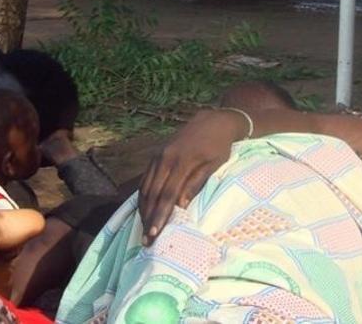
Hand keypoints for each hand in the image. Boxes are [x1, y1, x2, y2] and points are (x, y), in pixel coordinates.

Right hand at [138, 109, 244, 244]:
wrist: (213, 120)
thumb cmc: (218, 146)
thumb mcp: (214, 164)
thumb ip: (196, 183)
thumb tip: (181, 205)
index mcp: (181, 162)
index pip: (167, 195)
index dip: (160, 215)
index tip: (154, 234)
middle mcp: (165, 159)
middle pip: (153, 194)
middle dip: (148, 218)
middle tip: (146, 240)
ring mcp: (158, 156)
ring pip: (145, 187)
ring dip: (143, 210)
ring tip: (143, 230)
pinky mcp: (155, 155)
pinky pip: (146, 179)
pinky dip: (143, 196)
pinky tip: (144, 209)